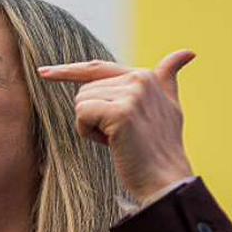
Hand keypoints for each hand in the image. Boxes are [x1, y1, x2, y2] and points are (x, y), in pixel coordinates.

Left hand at [37, 50, 195, 202]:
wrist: (165, 179)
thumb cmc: (161, 149)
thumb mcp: (170, 106)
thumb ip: (168, 79)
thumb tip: (188, 52)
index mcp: (145, 76)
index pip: (97, 68)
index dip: (68, 71)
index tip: (43, 72)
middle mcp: (139, 79)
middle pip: (84, 91)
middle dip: (93, 118)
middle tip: (119, 136)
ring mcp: (131, 94)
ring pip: (81, 103)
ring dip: (92, 127)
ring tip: (119, 140)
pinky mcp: (120, 112)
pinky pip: (82, 115)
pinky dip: (89, 133)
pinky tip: (112, 144)